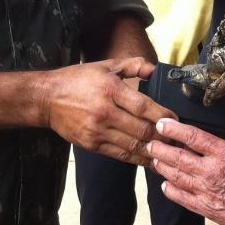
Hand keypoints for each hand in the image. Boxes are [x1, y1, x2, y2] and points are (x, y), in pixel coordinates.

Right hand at [38, 57, 167, 165]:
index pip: (144, 107)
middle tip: (179, 139)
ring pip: (133, 146)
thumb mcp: (105, 65)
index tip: (176, 120)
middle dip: (164, 136)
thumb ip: (133, 65)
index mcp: (110, 89)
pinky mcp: (91, 144)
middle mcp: (105, 112)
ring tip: (170, 153)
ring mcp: (97, 131)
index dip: (164, 116)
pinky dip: (137, 158)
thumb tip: (156, 69)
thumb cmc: (77, 80)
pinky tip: (150, 159)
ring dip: (154, 151)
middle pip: (141, 130)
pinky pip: (120, 155)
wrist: (46, 98)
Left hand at [148, 118, 224, 224]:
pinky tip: (165, 186)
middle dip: (161, 148)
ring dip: (162, 167)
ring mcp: (206, 192)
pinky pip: (181, 198)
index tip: (163, 123)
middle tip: (151, 141)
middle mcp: (212, 172)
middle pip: (178, 156)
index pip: (194, 137)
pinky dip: (170, 191)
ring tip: (154, 159)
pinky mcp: (206, 208)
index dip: (175, 128)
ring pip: (176, 176)